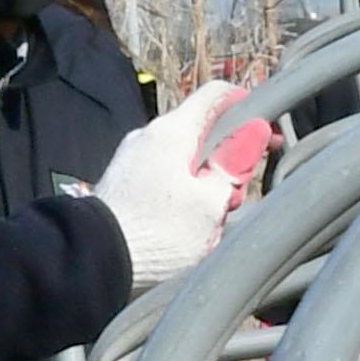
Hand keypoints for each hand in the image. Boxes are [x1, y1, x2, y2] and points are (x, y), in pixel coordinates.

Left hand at [88, 77, 261, 288]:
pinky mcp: (122, 185)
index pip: (216, 95)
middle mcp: (147, 137)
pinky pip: (162, 180)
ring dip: (204, 187)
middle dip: (225, 162)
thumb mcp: (210, 203)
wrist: (92, 265)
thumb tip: (255, 133)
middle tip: (233, 198)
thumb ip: (234, 165)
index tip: (266, 132)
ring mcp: (131, 161)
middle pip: (201, 133)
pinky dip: (180, 198)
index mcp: (171, 131)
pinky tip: (181, 231)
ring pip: (183, 161)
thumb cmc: (156, 236)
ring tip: (203, 225)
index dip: (248, 106)